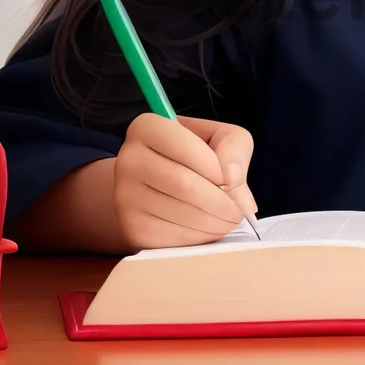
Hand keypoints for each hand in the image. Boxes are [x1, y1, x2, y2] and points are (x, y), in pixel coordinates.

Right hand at [113, 113, 257, 249]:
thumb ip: (233, 148)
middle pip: (184, 184)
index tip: (232, 180)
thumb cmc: (195, 155)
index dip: (217, 167)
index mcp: (147, 127)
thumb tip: (232, 178)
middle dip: (222, 202)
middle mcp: (129, 160)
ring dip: (215, 222)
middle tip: (239, 211)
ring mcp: (125, 197)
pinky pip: (172, 237)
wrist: (155, 186)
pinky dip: (200, 237)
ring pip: (180, 213)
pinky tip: (209, 229)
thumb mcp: (220, 137)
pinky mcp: (131, 229)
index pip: (186, 146)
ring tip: (229, 220)